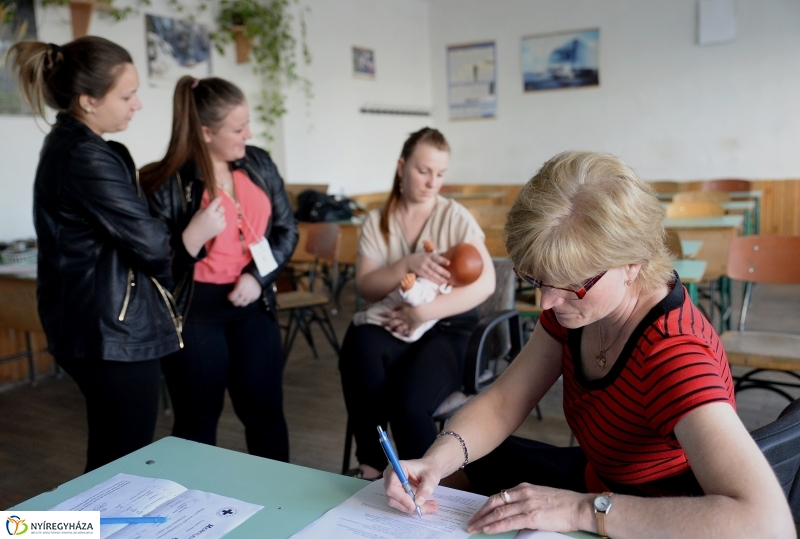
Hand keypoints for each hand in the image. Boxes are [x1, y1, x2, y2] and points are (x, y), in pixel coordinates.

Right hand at [182, 197, 225, 255]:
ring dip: (219, 215)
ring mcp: (219, 223)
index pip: (216, 202)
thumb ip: (207, 207)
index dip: (218, 199)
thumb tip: (213, 204)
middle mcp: (215, 217)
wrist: (195, 237)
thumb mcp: (198, 212)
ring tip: (212, 219)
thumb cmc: (195, 223)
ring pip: (223, 215)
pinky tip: (214, 223)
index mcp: (208, 212)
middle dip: (218, 208)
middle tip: (213, 210)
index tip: (219, 198)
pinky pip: (224, 221)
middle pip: (222, 208)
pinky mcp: (222, 228)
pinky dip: (221, 221)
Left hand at [228, 273, 261, 306]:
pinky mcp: (255, 297)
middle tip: (234, 299)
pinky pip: (250, 302)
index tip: (229, 296)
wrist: (257, 277)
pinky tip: (246, 297)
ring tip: (240, 300)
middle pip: (237, 303)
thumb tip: (232, 293)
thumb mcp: (238, 281)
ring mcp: (250, 297)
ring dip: (240, 303)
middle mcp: (244, 295)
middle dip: (234, 302)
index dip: (229, 298)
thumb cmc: (245, 278)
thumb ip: (235, 288)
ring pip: (243, 304)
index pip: (231, 298)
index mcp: (239, 290)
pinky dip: (247, 301)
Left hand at [380, 303, 422, 336]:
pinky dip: (408, 335)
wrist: (421, 312)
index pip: (390, 314)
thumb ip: (398, 306)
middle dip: (386, 324)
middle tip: (381, 325)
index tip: (379, 315)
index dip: (384, 314)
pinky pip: (410, 332)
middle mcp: (402, 320)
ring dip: (395, 330)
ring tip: (392, 331)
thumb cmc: (413, 305)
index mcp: (399, 313)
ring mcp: (407, 324)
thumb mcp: (404, 303)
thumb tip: (393, 309)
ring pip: (399, 329)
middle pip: (392, 323)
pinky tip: (406, 336)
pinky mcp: (413, 327)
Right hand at [383, 458, 442, 515]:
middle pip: (393, 497)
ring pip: (397, 504)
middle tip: (427, 508)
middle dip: (409, 505)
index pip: (392, 487)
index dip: (402, 498)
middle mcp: (391, 477)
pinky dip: (413, 508)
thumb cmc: (429, 468)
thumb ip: (426, 488)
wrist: (429, 468)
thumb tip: (418, 502)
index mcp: (397, 468)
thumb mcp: (431, 477)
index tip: (414, 506)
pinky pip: (401, 505)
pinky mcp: (396, 494)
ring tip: (430, 506)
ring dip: (413, 509)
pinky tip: (425, 505)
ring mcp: (392, 486)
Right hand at [404, 252, 449, 284]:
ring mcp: (422, 268)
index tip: (449, 263)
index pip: (436, 257)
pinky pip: (428, 277)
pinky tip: (439, 283)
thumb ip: (434, 257)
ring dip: (439, 278)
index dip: (442, 260)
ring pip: (431, 274)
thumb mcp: (426, 254)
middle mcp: (425, 261)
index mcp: (428, 256)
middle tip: (449, 275)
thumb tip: (446, 257)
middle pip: (434, 267)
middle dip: (442, 271)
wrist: (408, 262)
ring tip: (445, 281)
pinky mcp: (420, 273)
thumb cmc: (420, 258)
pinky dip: (434, 280)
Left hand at [467, 483, 588, 534]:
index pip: (499, 496)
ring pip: (498, 513)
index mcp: (524, 487)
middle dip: (480, 513)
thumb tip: (512, 506)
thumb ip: (525, 499)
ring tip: (473, 528)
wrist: (580, 507)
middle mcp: (523, 493)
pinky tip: (486, 530)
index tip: (478, 513)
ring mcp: (527, 504)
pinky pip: (509, 522)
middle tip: (470, 522)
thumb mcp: (540, 496)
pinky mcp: (532, 516)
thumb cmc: (564, 504)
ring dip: (483, 521)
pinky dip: (495, 526)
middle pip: (494, 503)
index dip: (486, 506)